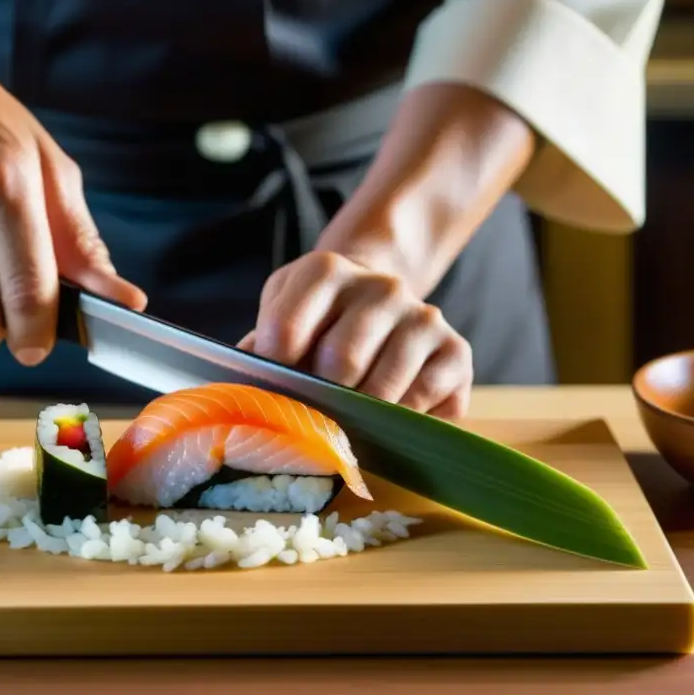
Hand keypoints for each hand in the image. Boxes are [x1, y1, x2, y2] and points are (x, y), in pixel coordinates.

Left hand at [238, 251, 472, 418]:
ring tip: (346, 422)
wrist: (377, 300)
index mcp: (325, 271)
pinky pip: (422, 403)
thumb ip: (257, 349)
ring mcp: (423, 316)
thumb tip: (236, 394)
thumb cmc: (317, 321)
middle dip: (319, 400)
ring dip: (359, 418)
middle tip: (312, 416)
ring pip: (383, 389)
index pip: (285, 329)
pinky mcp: (456, 350)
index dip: (272, 372)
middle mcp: (380, 286)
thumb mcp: (280, 315)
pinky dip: (398, 423)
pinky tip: (385, 418)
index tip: (271, 390)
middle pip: (339, 361)